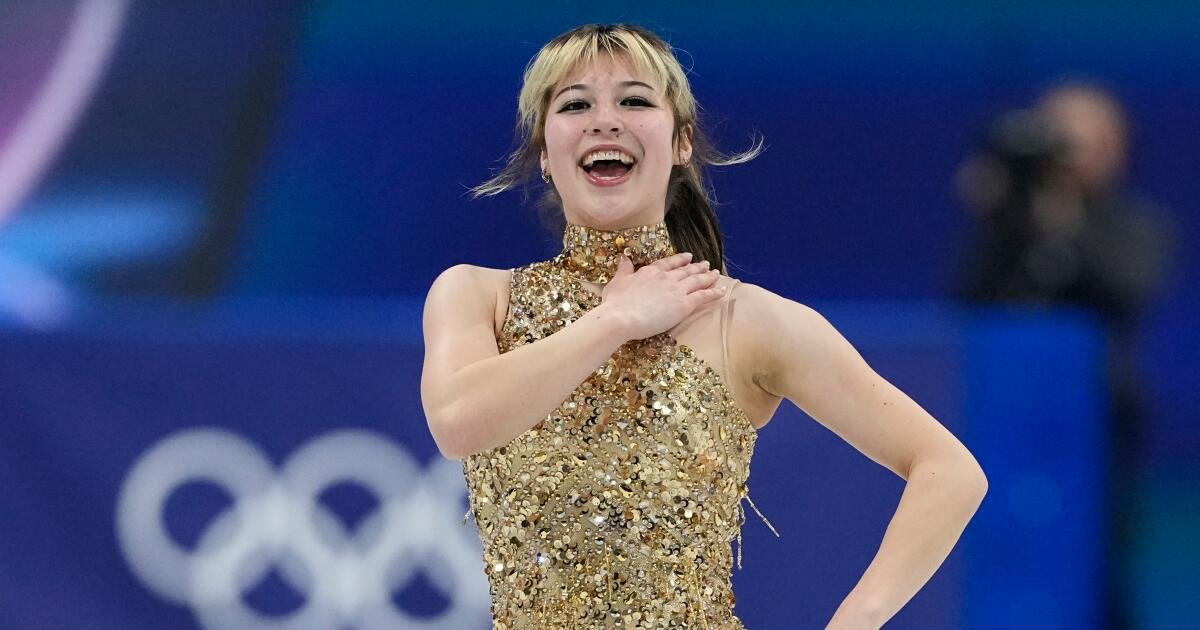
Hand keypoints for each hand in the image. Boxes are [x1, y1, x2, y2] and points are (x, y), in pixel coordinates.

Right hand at [600, 251, 724, 339]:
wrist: (622, 317)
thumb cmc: (615, 303)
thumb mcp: (616, 282)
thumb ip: (623, 270)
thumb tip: (623, 258)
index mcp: (650, 271)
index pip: (669, 263)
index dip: (680, 260)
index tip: (688, 257)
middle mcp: (666, 277)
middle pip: (686, 270)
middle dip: (697, 267)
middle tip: (706, 265)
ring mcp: (677, 290)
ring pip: (697, 281)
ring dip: (707, 277)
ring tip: (715, 274)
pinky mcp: (684, 304)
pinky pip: (703, 296)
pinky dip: (714, 293)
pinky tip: (722, 291)